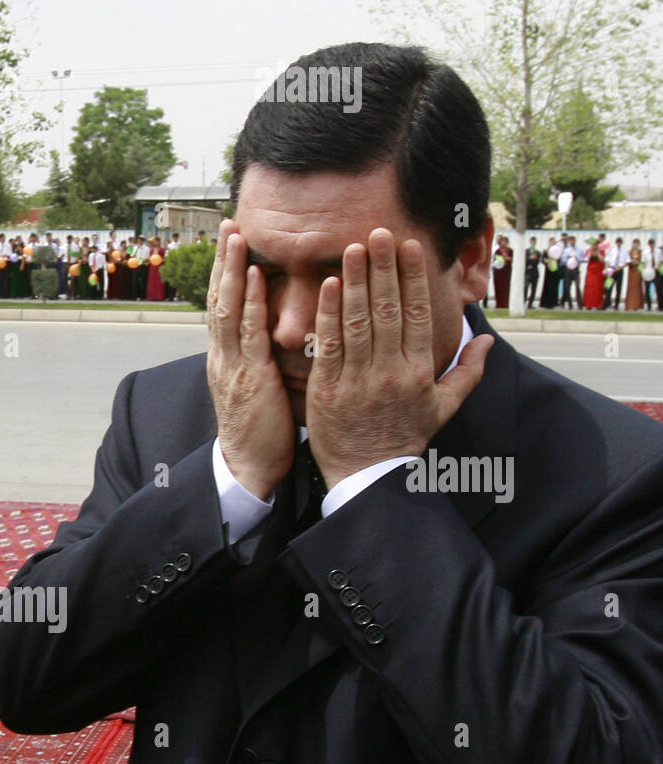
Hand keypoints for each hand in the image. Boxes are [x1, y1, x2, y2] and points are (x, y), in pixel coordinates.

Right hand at [206, 219, 295, 500]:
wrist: (248, 468)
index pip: (223, 307)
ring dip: (232, 269)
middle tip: (229, 223)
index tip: (232, 241)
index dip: (226, 273)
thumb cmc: (262, 432)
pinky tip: (256, 276)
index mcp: (226, 359)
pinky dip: (251, 302)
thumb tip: (277, 336)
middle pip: (219, 299)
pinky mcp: (249, 378)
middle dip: (223, 260)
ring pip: (227, 308)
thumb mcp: (259, 388)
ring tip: (235, 235)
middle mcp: (223, 356)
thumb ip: (262, 360)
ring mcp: (232, 366)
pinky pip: (248, 334)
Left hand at [305, 228, 493, 488]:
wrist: (366, 477)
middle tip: (378, 232)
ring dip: (354, 282)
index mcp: (418, 372)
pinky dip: (328, 315)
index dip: (413, 278)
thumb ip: (468, 373)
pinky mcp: (327, 390)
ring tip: (351, 248)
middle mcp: (389, 372)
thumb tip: (490, 339)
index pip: (417, 315)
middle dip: (382, 269)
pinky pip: (328, 346)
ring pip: (357, 323)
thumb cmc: (405, 439)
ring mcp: (357, 381)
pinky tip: (326, 286)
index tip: (408, 247)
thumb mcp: (444, 409)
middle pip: (388, 311)